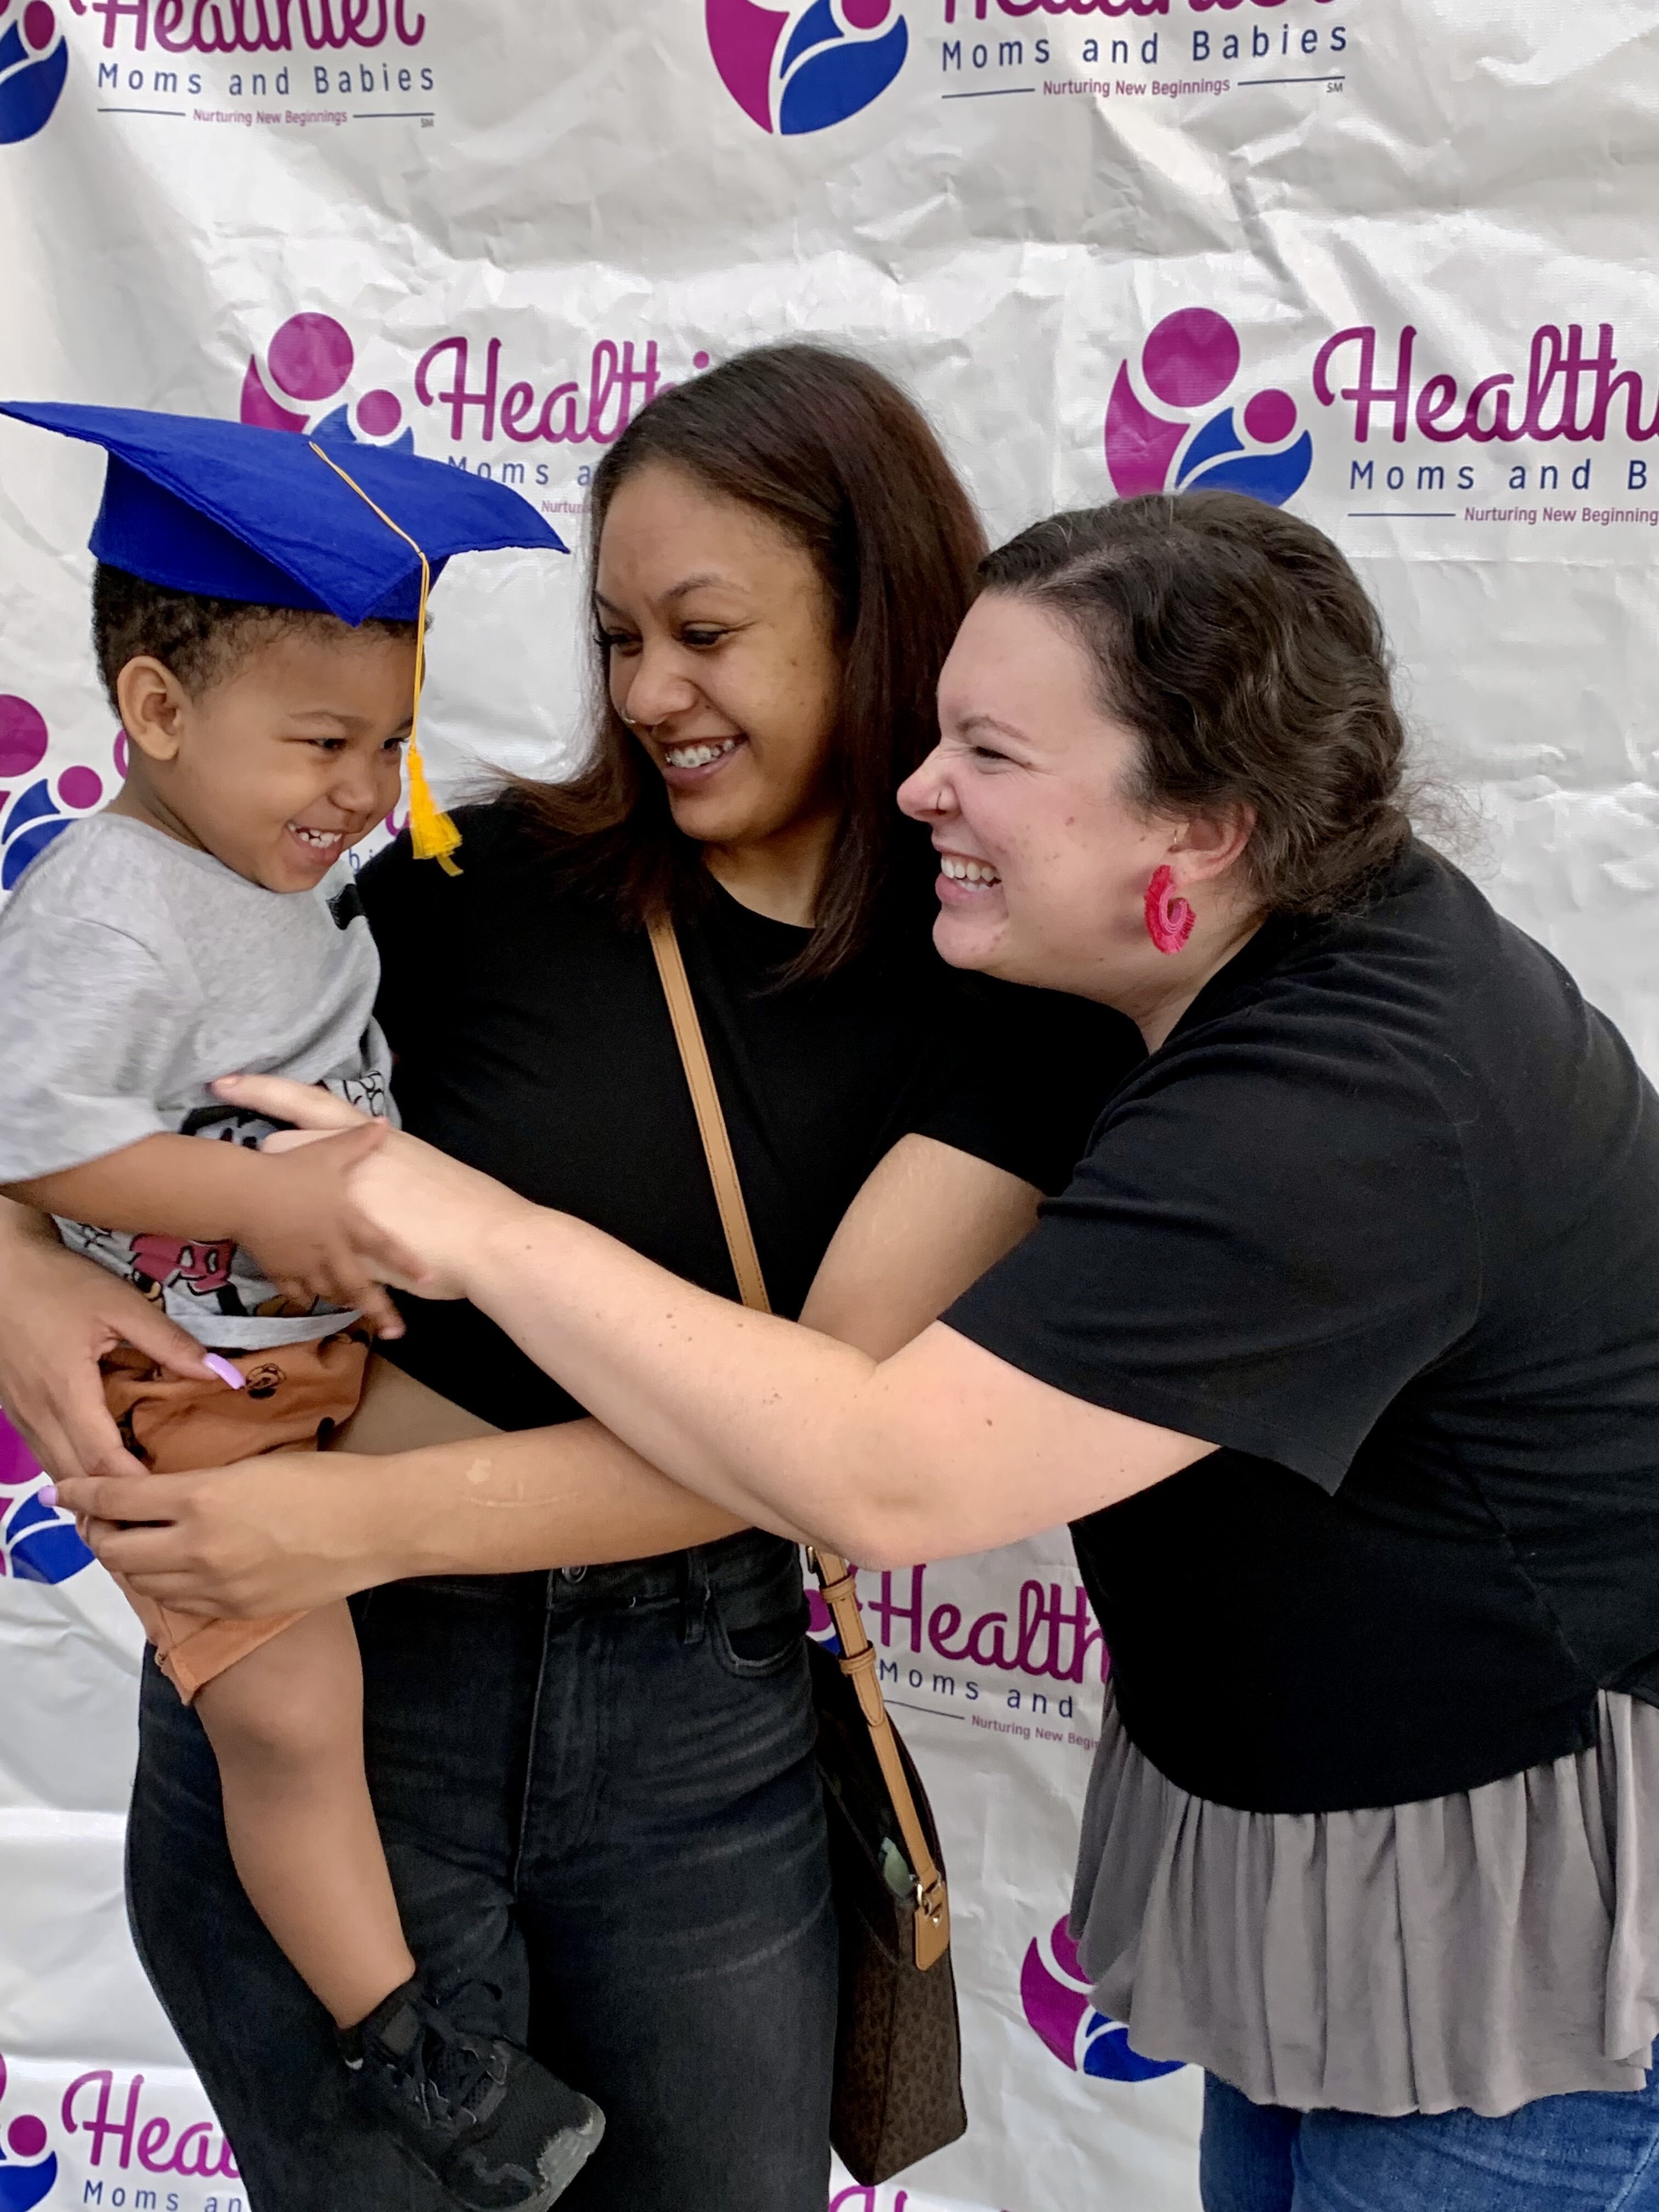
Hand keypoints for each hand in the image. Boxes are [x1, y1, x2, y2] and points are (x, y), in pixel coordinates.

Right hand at [0, 1205, 215, 1479]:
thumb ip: (171, 1343)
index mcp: (66, 1394)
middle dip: (115, 1504)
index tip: (173, 1499)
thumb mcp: (121, 1305)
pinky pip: (45, 1455)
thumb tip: (224, 1375)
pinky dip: (73, 1472)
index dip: (136, 1488)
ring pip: (57, 1472)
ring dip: (92, 1493)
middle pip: (77, 1479)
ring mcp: (20, 1417)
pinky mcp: (14, 1411)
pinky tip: (102, 1473)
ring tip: (137, 1505)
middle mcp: (38, 1415)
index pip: (102, 1461)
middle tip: (161, 1515)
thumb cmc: (59, 1282)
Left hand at [54, 1450, 392, 1616]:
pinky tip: (177, 1565)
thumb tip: (157, 1495)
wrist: (377, 1525)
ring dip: (130, 1560)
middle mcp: (198, 1547)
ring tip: (137, 1541)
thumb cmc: (324, 1480)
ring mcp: (216, 1586)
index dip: (81, 1493)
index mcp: (200, 1498)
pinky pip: (179, 1602)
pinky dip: (165, 1583)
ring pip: (142, 1581)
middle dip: (99, 1532)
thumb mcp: (250, 1466)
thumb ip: (196, 1484)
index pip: (116, 1499)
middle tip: (102, 1517)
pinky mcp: (235, 1610)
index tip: (63, 1490)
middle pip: (115, 1549)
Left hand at [216, 1073, 532, 1301]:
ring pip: (287, 1200)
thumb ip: (388, 1159)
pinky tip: (278, 1267)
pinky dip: (291, 1258)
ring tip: (252, 1219)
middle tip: (226, 1159)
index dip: (263, 1091)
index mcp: (374, 1139)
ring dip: (272, 1213)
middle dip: (262, 1161)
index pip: (309, 1102)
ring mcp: (346, 1204)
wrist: (488, 1239)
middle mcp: (350, 1164)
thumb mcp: (419, 1165)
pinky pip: (307, 1247)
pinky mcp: (349, 1244)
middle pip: (284, 1150)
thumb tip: (378, 1155)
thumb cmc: (464, 1203)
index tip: (224, 1080)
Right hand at [227, 1118, 427, 1335]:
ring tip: (357, 1311)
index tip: (429, 1279)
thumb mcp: (327, 1152)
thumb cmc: (290, 1171)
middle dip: (377, 1309)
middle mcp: (330, 1249)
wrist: (242, 1194)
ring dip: (344, 1302)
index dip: (408, 1263)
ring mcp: (304, 1264)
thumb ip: (358, 1142)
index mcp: (347, 1222)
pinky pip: (296, 1293)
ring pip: (329, 1292)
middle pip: (358, 1286)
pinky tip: (312, 1299)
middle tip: (395, 1330)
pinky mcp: (279, 1271)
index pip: (385, 1246)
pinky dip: (306, 1298)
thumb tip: (382, 1123)